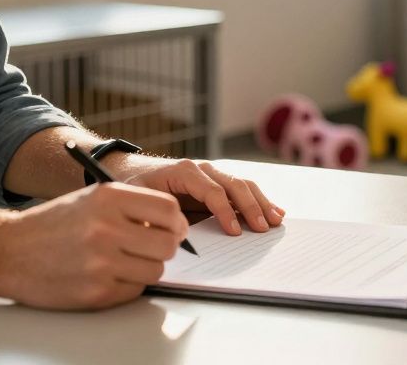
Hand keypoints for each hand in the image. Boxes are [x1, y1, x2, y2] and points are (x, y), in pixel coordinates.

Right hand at [0, 183, 187, 309]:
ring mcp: (101, 263)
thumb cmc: (53, 224)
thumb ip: (133, 206)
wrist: (5, 253)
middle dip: (165, 247)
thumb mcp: (92, 198)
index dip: (176, 221)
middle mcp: (106, 228)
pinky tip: (107, 275)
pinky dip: (128, 285)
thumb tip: (175, 223)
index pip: (168, 209)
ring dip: (147, 267)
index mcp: (108, 199)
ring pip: (156, 270)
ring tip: (125, 261)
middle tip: (152, 247)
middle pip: (168, 243)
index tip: (174, 228)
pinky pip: (135, 289)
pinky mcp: (95, 292)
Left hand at [117, 158, 284, 234]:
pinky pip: (243, 188)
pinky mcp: (218, 181)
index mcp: (185, 171)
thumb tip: (176, 236)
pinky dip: (260, 200)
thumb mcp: (138, 200)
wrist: (131, 170)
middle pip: (235, 185)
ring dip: (262, 203)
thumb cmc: (134, 186)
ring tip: (276, 220)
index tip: (235, 233)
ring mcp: (213, 173)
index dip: (226, 212)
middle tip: (264, 228)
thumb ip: (156, 216)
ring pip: (244, 184)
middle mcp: (203, 169)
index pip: (213, 191)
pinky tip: (275, 211)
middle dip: (252, 208)